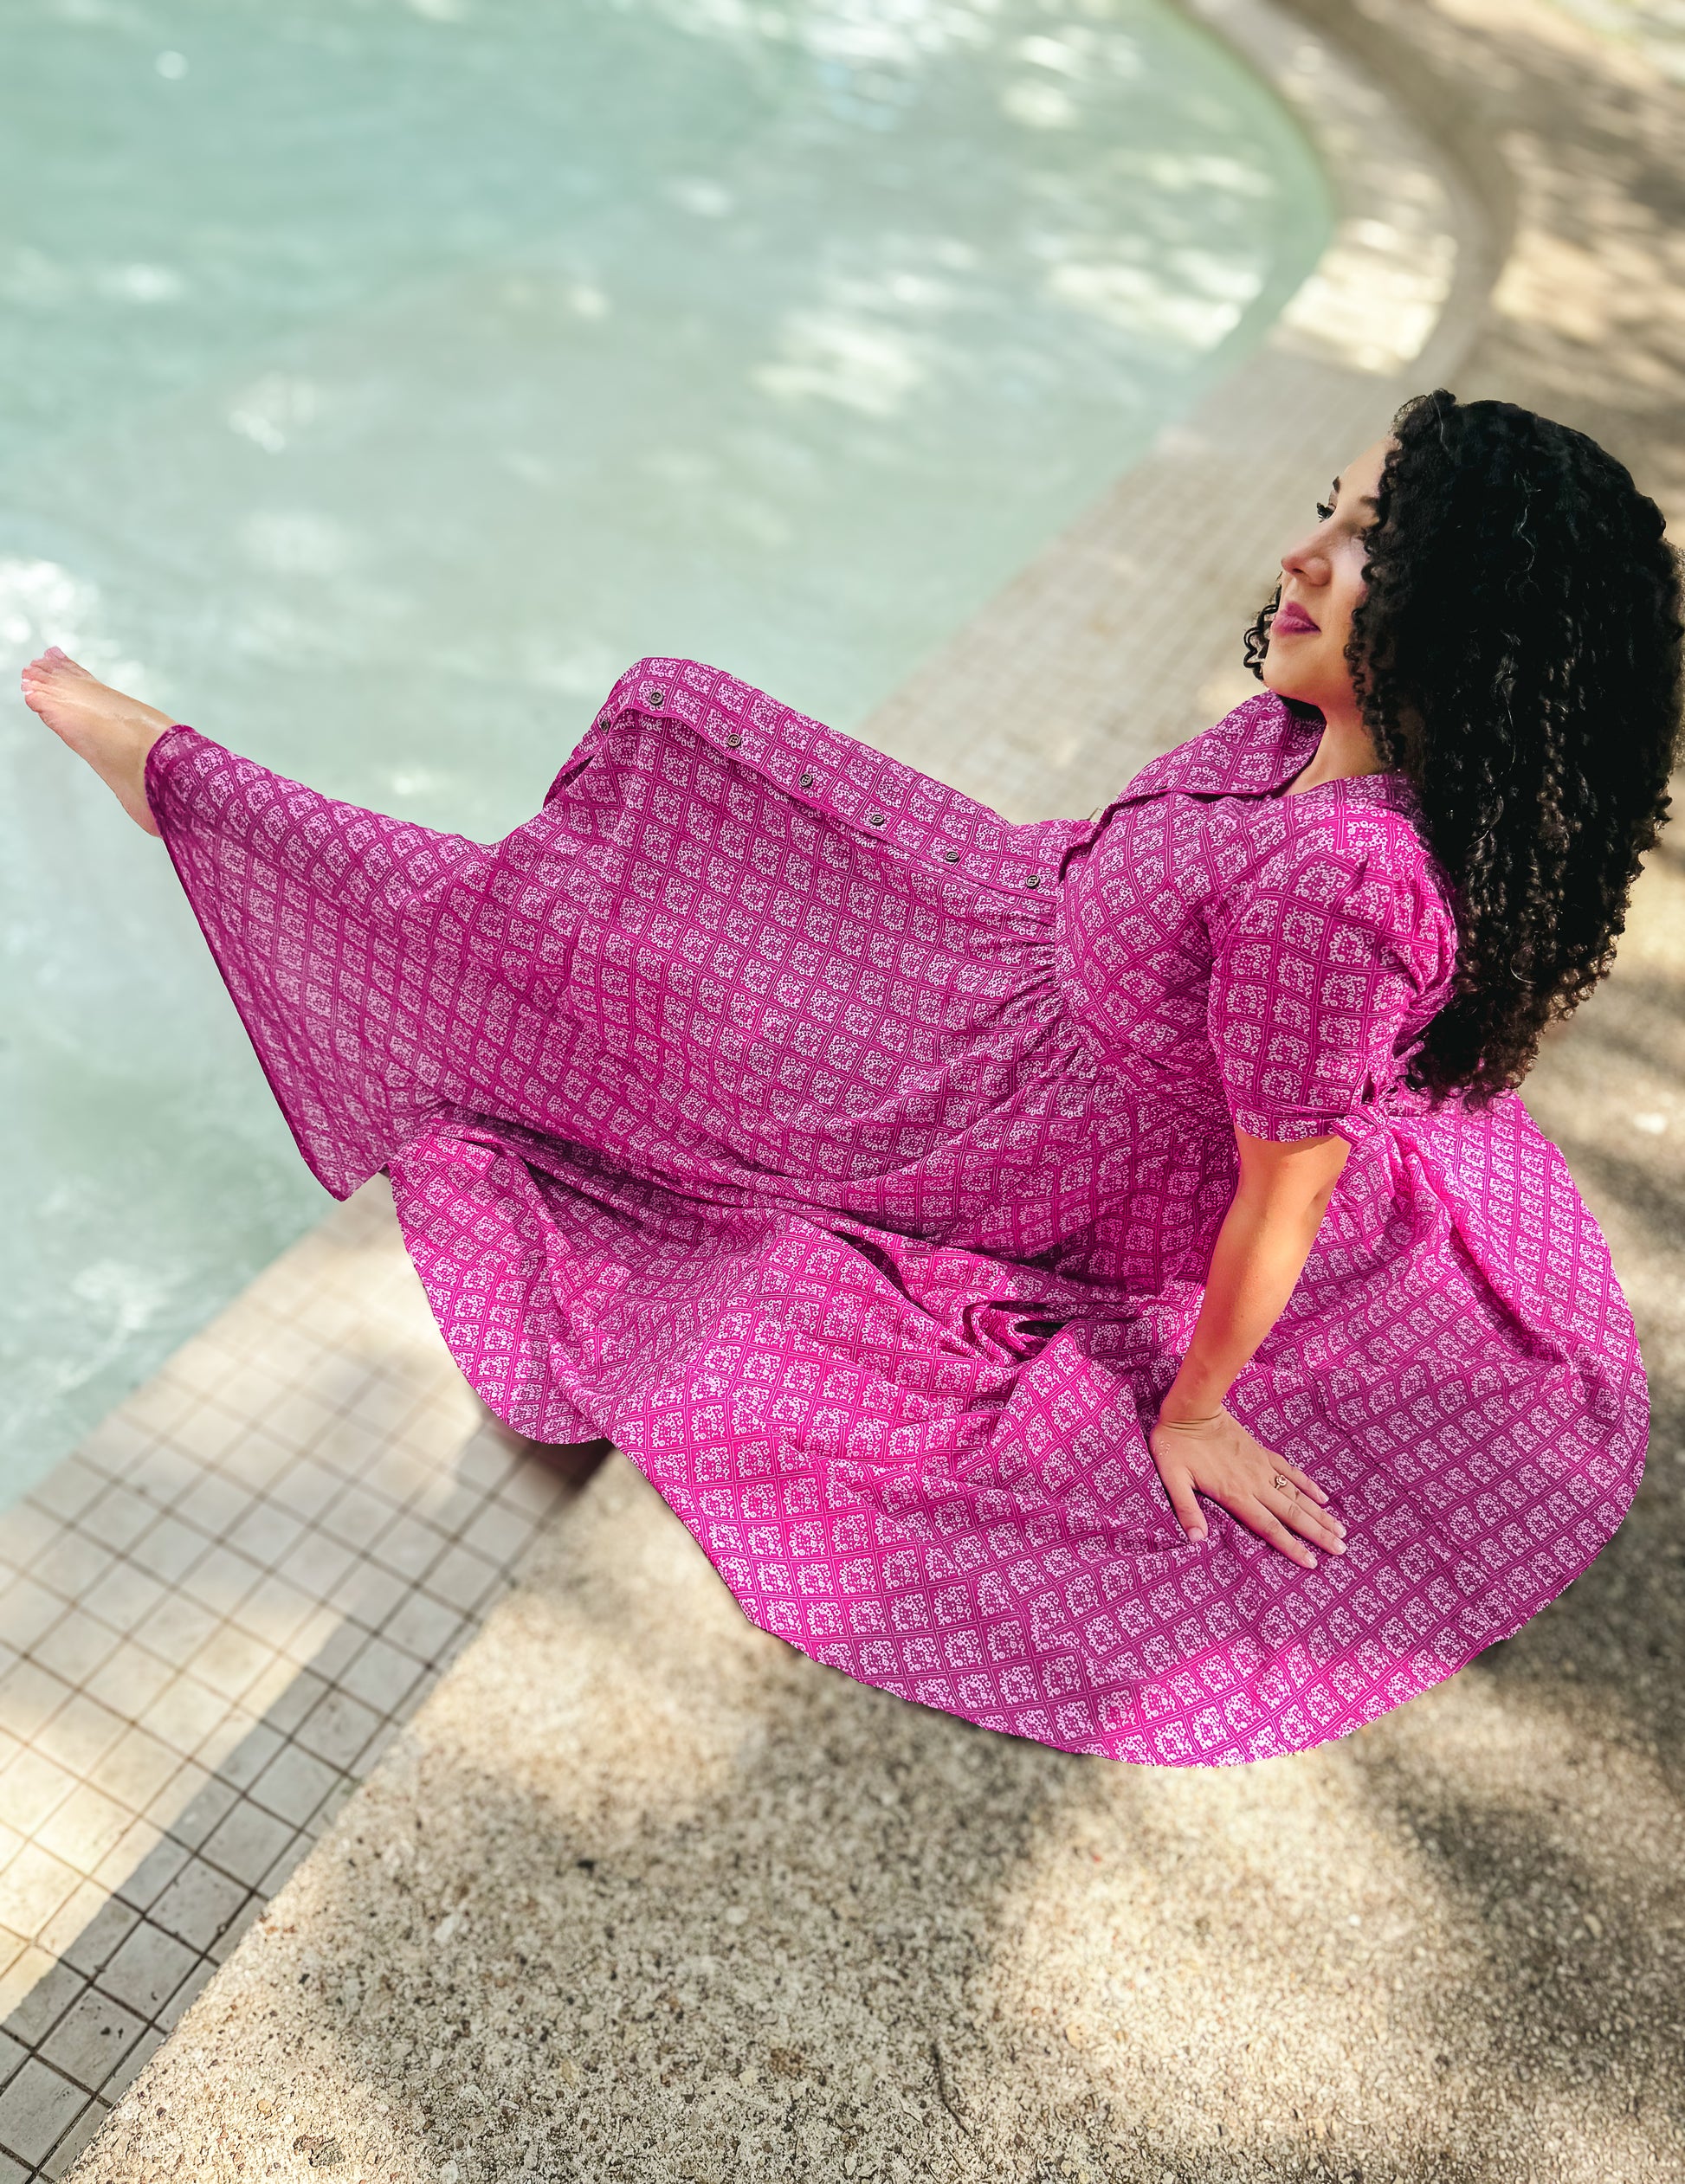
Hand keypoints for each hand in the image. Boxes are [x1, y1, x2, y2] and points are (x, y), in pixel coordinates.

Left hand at [1148, 1405, 1345, 1568]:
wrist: (1191, 1409)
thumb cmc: (1176, 1446)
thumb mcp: (1173, 1479)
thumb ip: (1186, 1509)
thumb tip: (1197, 1540)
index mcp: (1236, 1494)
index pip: (1270, 1527)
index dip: (1292, 1546)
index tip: (1313, 1563)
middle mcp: (1255, 1483)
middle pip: (1292, 1514)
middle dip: (1318, 1534)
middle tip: (1342, 1550)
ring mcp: (1261, 1467)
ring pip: (1297, 1495)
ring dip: (1320, 1514)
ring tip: (1341, 1529)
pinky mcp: (1262, 1453)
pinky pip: (1290, 1471)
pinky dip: (1308, 1485)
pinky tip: (1322, 1497)